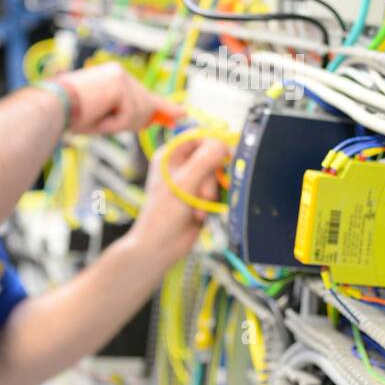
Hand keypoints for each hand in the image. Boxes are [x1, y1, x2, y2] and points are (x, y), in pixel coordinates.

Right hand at [55, 62, 177, 134]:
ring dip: (118, 125)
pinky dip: (111, 125)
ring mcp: (120, 77)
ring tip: (96, 119)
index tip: (181, 113)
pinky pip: (127, 116)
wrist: (49, 109)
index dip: (162, 106)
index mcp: (113, 78)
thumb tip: (149, 121)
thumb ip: (127, 117)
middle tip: (150, 123)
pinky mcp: (119, 85)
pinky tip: (95, 116)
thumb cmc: (68, 116)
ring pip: (138, 113)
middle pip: (146, 103)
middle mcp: (119, 73)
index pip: (142, 93)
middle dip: (146, 119)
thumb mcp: (103, 118)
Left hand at [128, 136, 228, 268]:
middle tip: (203, 193)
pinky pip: (216, 192)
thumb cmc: (163, 215)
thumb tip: (223, 144)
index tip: (224, 154)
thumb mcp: (185, 183)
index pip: (197, 137)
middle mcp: (181, 166)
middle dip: (210, 177)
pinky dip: (210, 205)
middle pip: (210, 157)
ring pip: (215, 176)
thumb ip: (205, 161)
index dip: (213, 144)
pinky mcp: (199, 198)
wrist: (160, 247)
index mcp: (170, 156)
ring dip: (210, 193)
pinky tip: (199, 215)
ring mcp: (191, 182)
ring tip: (198, 208)